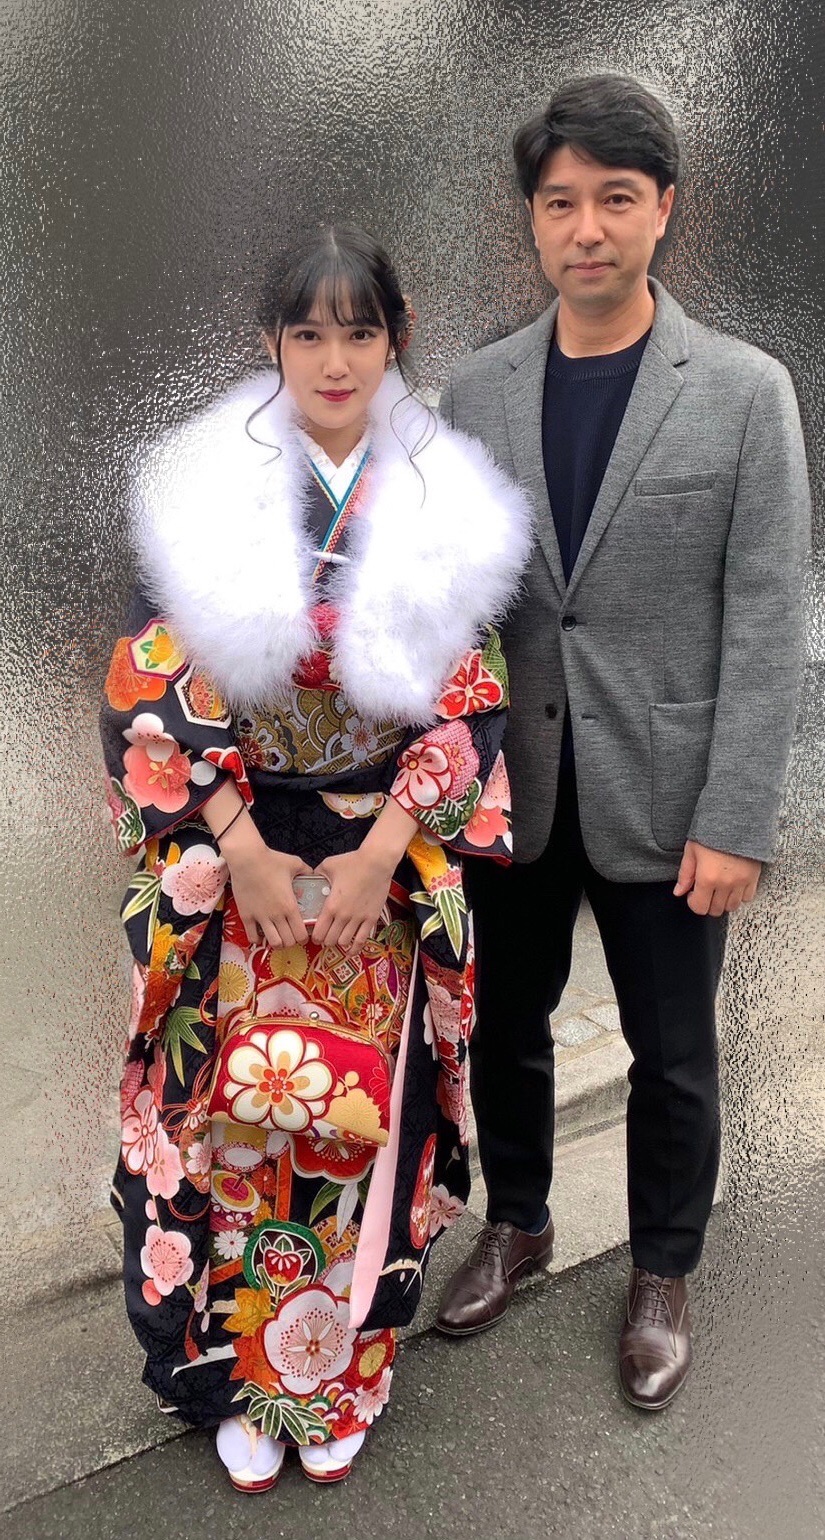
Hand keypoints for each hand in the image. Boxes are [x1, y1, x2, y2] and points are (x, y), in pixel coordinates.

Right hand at [220, 823, 312, 947]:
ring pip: (272, 942)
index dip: (303, 938)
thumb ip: (306, 871)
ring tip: (277, 937)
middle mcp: (277, 915)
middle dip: (291, 942)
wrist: (247, 859)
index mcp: (290, 906)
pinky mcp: (246, 915)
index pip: (301, 934)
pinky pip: (252, 936)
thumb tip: (312, 873)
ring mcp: (260, 917)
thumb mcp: (295, 864)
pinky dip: (257, 939)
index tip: (302, 934)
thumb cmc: (272, 860)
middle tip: (290, 935)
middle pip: (288, 942)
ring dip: (277, 943)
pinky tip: (260, 934)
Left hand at [311, 847, 395, 952]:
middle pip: (330, 940)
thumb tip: (311, 877)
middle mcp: (344, 916)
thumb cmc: (353, 862)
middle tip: (325, 937)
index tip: (314, 935)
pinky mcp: (371, 919)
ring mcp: (359, 919)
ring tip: (337, 939)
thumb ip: (317, 874)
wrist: (377, 862)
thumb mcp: (328, 865)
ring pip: (345, 942)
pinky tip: (351, 951)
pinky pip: (362, 940)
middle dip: (325, 941)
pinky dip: (355, 948)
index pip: (318, 932)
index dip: (314, 937)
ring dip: (339, 943)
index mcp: (331, 906)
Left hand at [674, 840, 761, 916]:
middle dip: (707, 903)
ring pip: (732, 906)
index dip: (693, 903)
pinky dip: (739, 895)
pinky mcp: (753, 877)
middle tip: (705, 890)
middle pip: (716, 910)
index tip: (693, 893)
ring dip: (723, 901)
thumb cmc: (711, 833)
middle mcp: (725, 884)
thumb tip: (679, 892)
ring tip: (718, 888)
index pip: (699, 907)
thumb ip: (685, 874)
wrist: (736, 820)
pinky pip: (747, 897)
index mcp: (707, 878)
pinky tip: (732, 885)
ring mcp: (741, 882)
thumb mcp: (692, 851)